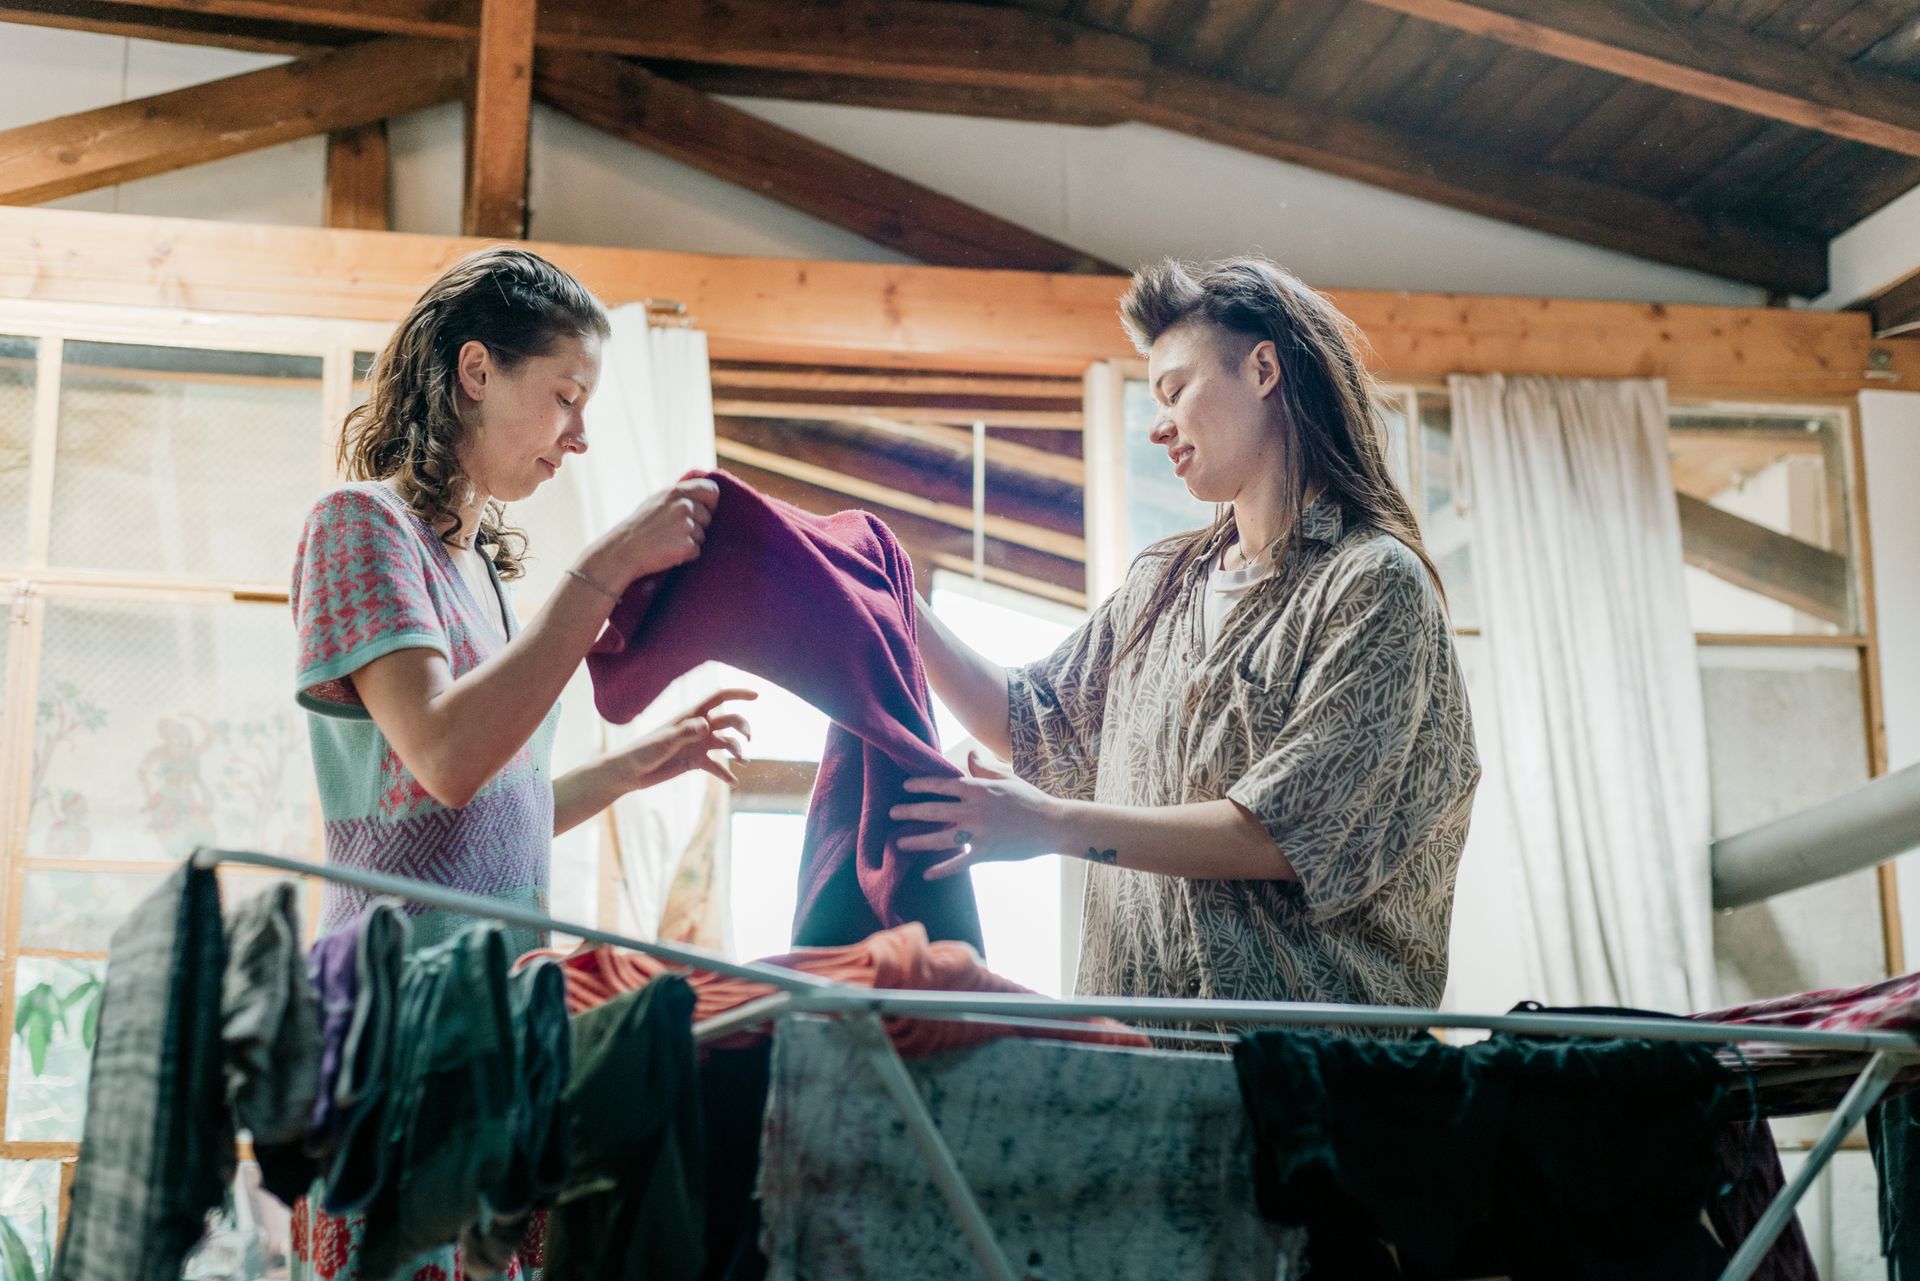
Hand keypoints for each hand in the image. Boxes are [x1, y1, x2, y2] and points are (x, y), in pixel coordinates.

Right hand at [614, 478, 719, 582]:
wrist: (623, 550)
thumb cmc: (639, 527)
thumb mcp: (656, 501)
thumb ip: (678, 496)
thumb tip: (703, 494)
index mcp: (676, 492)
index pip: (711, 490)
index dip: (711, 502)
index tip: (705, 509)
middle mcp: (683, 506)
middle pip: (708, 517)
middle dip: (697, 526)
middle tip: (673, 532)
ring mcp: (686, 526)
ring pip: (702, 535)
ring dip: (689, 541)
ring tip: (667, 542)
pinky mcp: (687, 546)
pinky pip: (697, 551)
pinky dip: (685, 555)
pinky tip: (667, 552)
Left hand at [619, 687, 756, 789]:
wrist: (630, 772)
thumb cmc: (643, 751)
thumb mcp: (665, 741)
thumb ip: (686, 732)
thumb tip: (707, 725)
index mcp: (691, 715)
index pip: (719, 698)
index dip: (738, 694)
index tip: (757, 696)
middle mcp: (698, 728)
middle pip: (729, 721)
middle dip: (742, 727)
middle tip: (748, 740)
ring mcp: (698, 745)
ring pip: (726, 743)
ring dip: (737, 751)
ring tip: (743, 762)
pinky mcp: (695, 762)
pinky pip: (716, 767)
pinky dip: (725, 774)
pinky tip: (734, 783)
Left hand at [890, 750, 1062, 879]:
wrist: (1052, 824)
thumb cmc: (1030, 799)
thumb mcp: (1007, 778)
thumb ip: (984, 768)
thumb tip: (969, 754)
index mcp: (978, 789)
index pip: (942, 784)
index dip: (921, 785)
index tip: (905, 787)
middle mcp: (974, 810)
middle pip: (933, 811)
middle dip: (909, 812)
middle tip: (891, 813)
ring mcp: (978, 833)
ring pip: (940, 838)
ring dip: (917, 840)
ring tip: (898, 843)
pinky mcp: (985, 853)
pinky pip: (958, 863)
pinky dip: (942, 870)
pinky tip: (927, 874)